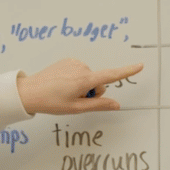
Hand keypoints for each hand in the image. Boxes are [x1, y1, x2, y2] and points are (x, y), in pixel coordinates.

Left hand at [17, 57, 144, 115]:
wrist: (29, 91)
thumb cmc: (51, 101)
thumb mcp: (76, 108)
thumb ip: (99, 105)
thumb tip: (116, 105)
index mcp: (84, 80)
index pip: (111, 76)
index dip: (127, 71)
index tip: (140, 65)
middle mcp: (81, 68)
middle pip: (98, 82)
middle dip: (91, 92)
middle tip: (74, 99)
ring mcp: (74, 63)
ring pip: (89, 77)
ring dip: (82, 86)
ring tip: (65, 92)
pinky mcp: (68, 61)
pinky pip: (80, 72)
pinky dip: (75, 79)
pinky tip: (62, 85)